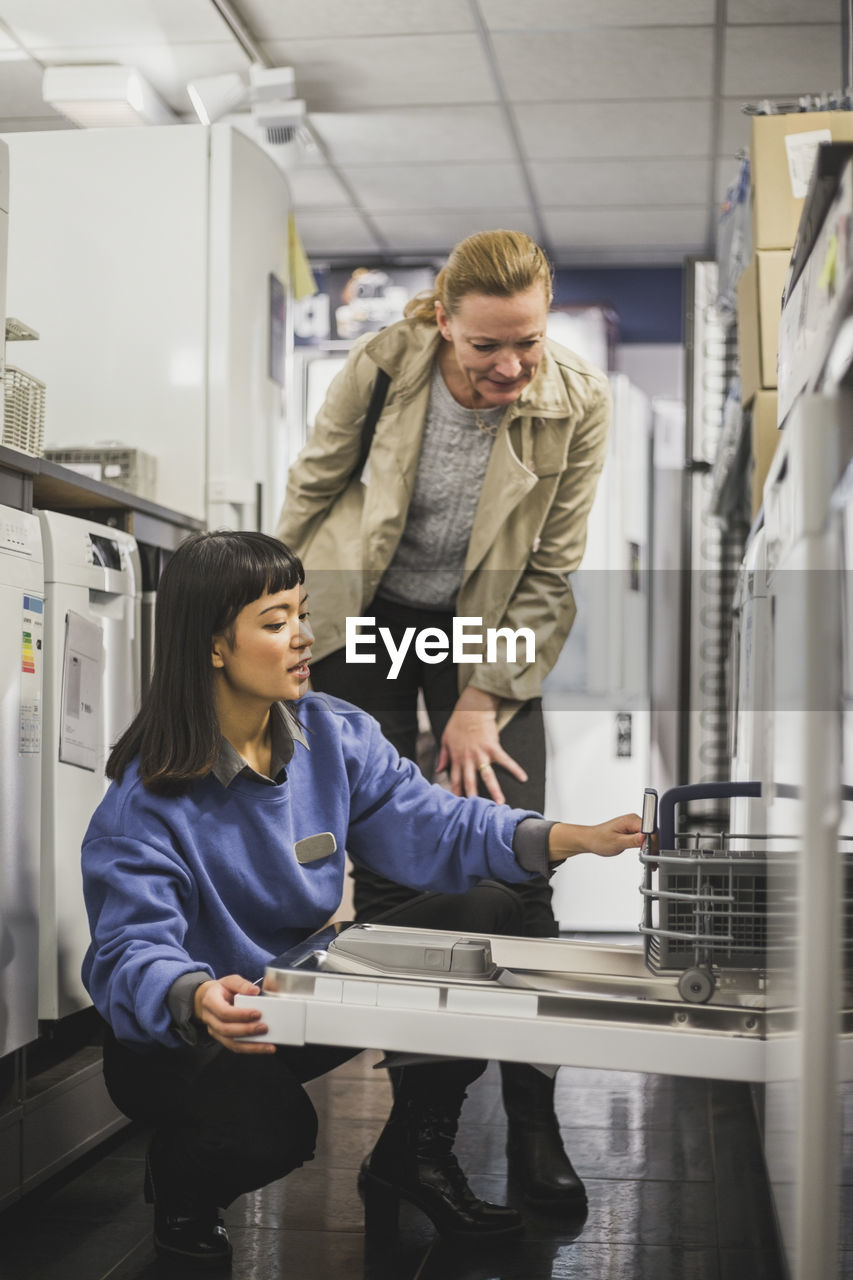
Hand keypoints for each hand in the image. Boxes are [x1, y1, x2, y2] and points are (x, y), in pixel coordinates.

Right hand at [193, 974, 275, 1054]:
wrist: (208, 998)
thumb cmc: (222, 989)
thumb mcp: (230, 981)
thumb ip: (242, 984)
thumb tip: (255, 991)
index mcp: (210, 1001)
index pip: (224, 1012)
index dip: (241, 1014)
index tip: (257, 1013)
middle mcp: (210, 1018)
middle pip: (226, 1030)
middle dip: (247, 1030)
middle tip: (264, 1027)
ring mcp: (214, 1030)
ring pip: (230, 1043)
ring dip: (250, 1046)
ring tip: (268, 1045)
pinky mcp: (221, 1038)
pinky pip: (234, 1047)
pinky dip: (249, 1049)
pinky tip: (263, 1048)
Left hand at [436, 687, 526, 802]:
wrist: (471, 709)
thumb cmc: (458, 723)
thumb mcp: (445, 740)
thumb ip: (443, 756)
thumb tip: (439, 770)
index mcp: (457, 759)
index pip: (455, 780)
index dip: (456, 793)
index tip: (458, 806)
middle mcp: (468, 759)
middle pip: (470, 782)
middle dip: (473, 797)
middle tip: (477, 812)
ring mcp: (481, 754)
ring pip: (487, 776)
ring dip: (494, 790)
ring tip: (500, 803)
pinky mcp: (493, 747)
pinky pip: (505, 760)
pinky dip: (514, 769)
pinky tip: (523, 777)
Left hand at [548, 813, 644, 862]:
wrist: (590, 839)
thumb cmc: (598, 839)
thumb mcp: (616, 842)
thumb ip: (632, 840)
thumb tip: (645, 837)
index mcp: (630, 820)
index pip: (650, 830)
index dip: (652, 842)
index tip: (649, 852)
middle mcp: (633, 820)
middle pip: (651, 833)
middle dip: (652, 847)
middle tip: (650, 860)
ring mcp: (633, 826)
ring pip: (649, 837)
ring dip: (650, 848)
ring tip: (648, 860)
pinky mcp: (632, 831)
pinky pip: (643, 838)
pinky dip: (645, 847)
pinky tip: (644, 855)